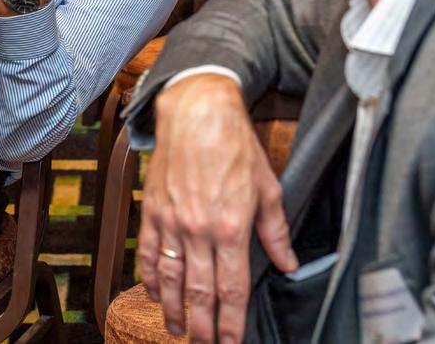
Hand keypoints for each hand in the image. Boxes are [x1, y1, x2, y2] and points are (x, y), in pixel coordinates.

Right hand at [138, 74, 297, 342]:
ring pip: (169, 278)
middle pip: (199, 292)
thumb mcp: (267, 188)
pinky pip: (147, 252)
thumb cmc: (235, 145)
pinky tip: (154, 293)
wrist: (197, 113)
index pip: (231, 289)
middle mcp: (198, 230)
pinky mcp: (152, 210)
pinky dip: (149, 276)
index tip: (230, 342)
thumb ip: (275, 232)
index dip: (231, 323)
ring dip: (173, 309)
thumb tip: (288, 264)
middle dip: (202, 326)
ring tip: (178, 330)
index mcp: (231, 228)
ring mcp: (171, 221)